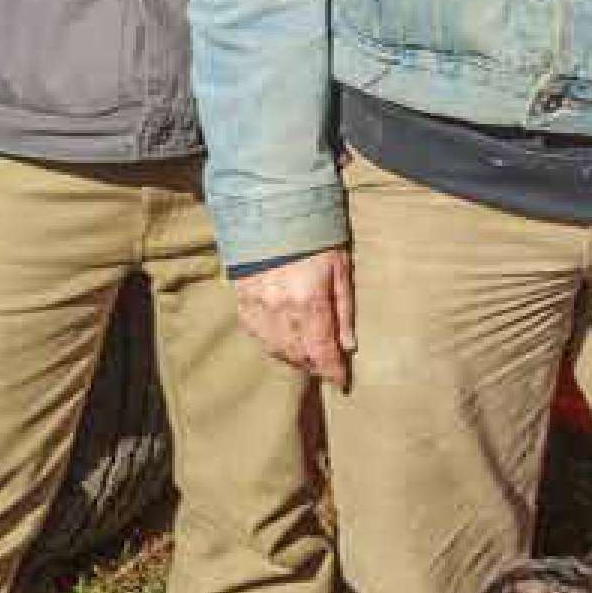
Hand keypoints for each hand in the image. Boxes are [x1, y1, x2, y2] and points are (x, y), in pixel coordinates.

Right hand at [232, 249, 354, 390]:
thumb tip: (348, 346)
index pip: (322, 351)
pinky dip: (272, 342)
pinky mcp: (243, 301)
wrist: (273, 210)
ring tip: (307, 351)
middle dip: (316, 364)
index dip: (333, 372)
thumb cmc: (314, 237)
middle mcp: (281, 309)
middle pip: (300, 355)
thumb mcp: (340, 267)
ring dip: (294, 356)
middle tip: (327, 363)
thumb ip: (345, 309)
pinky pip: (257, 335)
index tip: (343, 382)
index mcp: (310, 301)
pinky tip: (283, 337)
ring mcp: (259, 307)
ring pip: (277, 349)